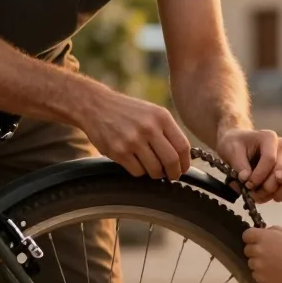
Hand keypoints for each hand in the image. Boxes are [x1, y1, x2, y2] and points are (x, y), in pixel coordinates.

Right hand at [77, 84, 191, 179]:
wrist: (96, 106)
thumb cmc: (127, 111)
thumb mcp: (152, 112)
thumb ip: (167, 131)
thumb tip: (182, 157)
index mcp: (161, 116)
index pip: (182, 146)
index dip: (185, 162)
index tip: (183, 168)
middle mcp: (149, 128)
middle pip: (171, 161)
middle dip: (174, 173)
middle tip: (171, 176)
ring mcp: (133, 140)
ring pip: (155, 170)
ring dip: (156, 174)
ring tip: (153, 169)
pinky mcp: (119, 151)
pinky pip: (137, 172)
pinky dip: (140, 172)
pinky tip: (136, 164)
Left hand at [216, 127, 281, 201]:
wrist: (234, 142)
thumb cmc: (232, 143)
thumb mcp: (231, 150)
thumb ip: (239, 164)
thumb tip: (245, 179)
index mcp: (270, 138)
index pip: (270, 159)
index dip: (259, 175)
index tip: (247, 185)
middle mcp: (280, 148)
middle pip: (278, 172)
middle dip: (264, 186)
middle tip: (251, 195)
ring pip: (281, 181)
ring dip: (267, 193)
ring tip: (253, 197)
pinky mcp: (281, 171)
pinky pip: (278, 185)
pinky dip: (268, 194)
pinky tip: (258, 197)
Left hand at [242, 226, 281, 282]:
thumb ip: (274, 230)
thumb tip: (264, 231)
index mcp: (264, 237)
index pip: (246, 235)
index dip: (251, 238)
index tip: (258, 241)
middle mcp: (257, 250)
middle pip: (247, 249)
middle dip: (255, 251)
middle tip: (268, 254)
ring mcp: (257, 265)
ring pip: (251, 262)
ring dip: (258, 263)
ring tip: (273, 265)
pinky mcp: (259, 278)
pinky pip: (255, 274)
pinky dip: (262, 274)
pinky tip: (274, 274)